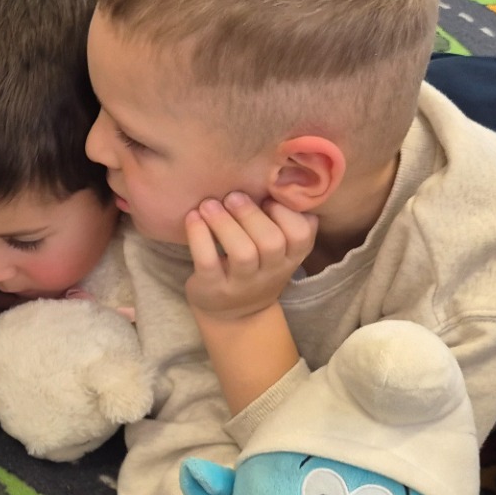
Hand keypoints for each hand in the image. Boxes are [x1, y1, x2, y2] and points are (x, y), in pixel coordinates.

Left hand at [184, 193, 316, 323]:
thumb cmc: (257, 269)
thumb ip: (284, 222)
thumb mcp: (280, 251)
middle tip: (232, 195)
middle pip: (272, 242)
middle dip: (251, 214)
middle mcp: (272, 272)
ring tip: (209, 204)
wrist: (235, 316)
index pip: (302, 235)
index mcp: (291, 258)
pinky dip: (199, 237)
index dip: (286, 214)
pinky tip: (193, 218)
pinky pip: (208, 262)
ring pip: (243, 253)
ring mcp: (242, 284)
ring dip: (225, 223)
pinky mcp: (213, 288)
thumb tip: (283, 178)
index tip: (266, 198)